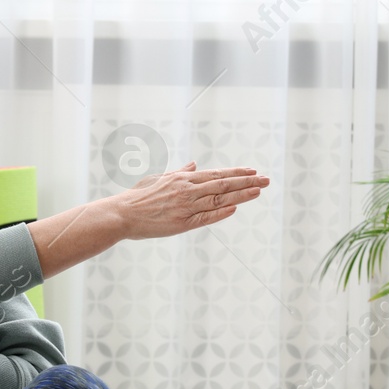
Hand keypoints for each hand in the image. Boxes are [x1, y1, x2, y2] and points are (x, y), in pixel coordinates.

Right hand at [114, 162, 269, 239]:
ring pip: (218, 199)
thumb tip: (194, 164)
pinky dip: (221, 212)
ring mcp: (185, 206)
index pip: (216, 174)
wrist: (121, 214)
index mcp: (182, 179)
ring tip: (258, 190)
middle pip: (223, 185)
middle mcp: (187, 190)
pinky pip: (205, 217)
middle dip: (247, 182)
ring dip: (240, 195)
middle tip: (266, 179)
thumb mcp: (159, 179)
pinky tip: (236, 208)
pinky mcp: (181, 223)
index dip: (236, 173)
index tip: (253, 172)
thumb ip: (179, 172)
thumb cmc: (138, 197)